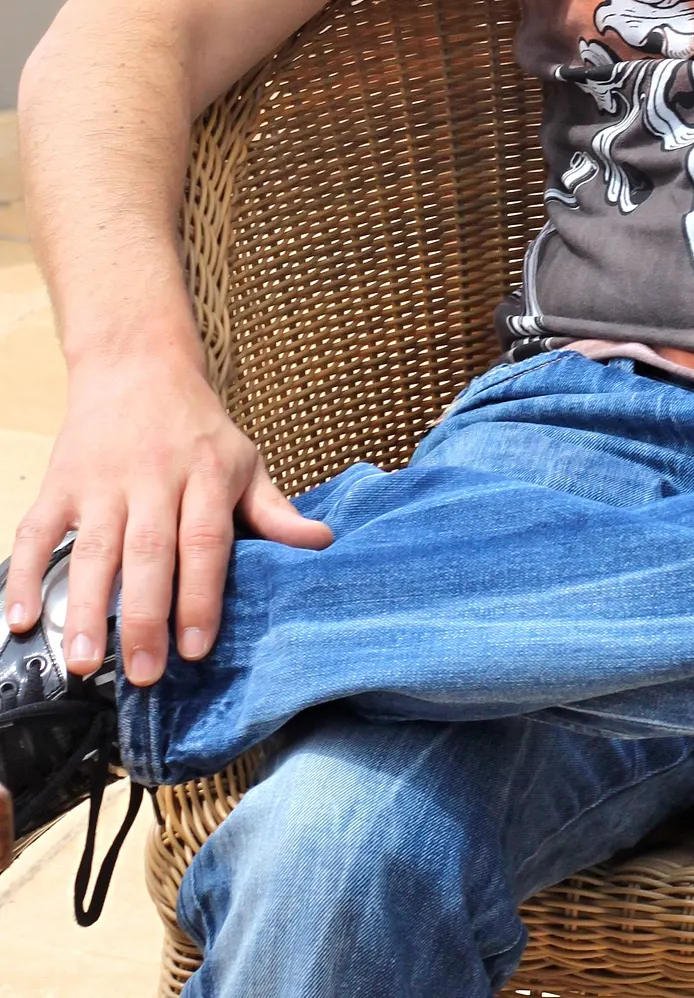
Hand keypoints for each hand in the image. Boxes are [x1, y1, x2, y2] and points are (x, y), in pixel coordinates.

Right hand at [3, 354, 331, 686]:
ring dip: (86, 608)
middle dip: (144, 616)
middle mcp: (154, 477)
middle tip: (142, 672)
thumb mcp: (245, 458)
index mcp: (207, 474)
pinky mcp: (61, 482)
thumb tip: (321, 543)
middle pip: (149, 551)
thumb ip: (274, 509)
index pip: (206, 540)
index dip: (201, 594)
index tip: (196, 647)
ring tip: (84, 662)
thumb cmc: (196, 425)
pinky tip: (21, 618)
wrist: (137, 362)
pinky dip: (23, 574)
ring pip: (94, 549)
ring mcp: (103, 481)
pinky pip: (37, 531)